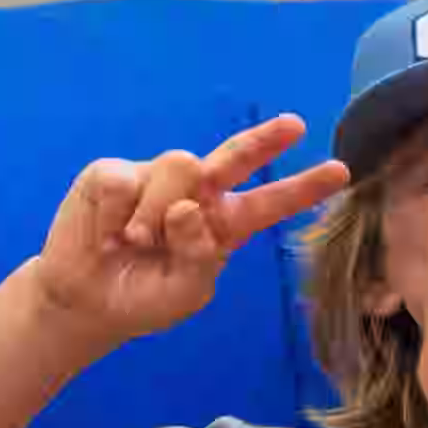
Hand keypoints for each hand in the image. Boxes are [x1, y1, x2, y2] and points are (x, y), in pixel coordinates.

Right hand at [22, 118, 340, 341]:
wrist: (87, 301)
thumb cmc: (145, 295)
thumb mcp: (186, 291)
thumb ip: (200, 256)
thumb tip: (188, 207)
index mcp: (224, 224)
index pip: (269, 202)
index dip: (302, 188)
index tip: (340, 171)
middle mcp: (194, 193)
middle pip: (233, 157)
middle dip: (263, 140)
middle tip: (294, 126)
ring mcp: (154, 178)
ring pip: (177, 167)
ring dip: (157, 211)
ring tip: (135, 241)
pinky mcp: (111, 173)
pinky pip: (123, 182)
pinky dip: (113, 216)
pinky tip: (106, 234)